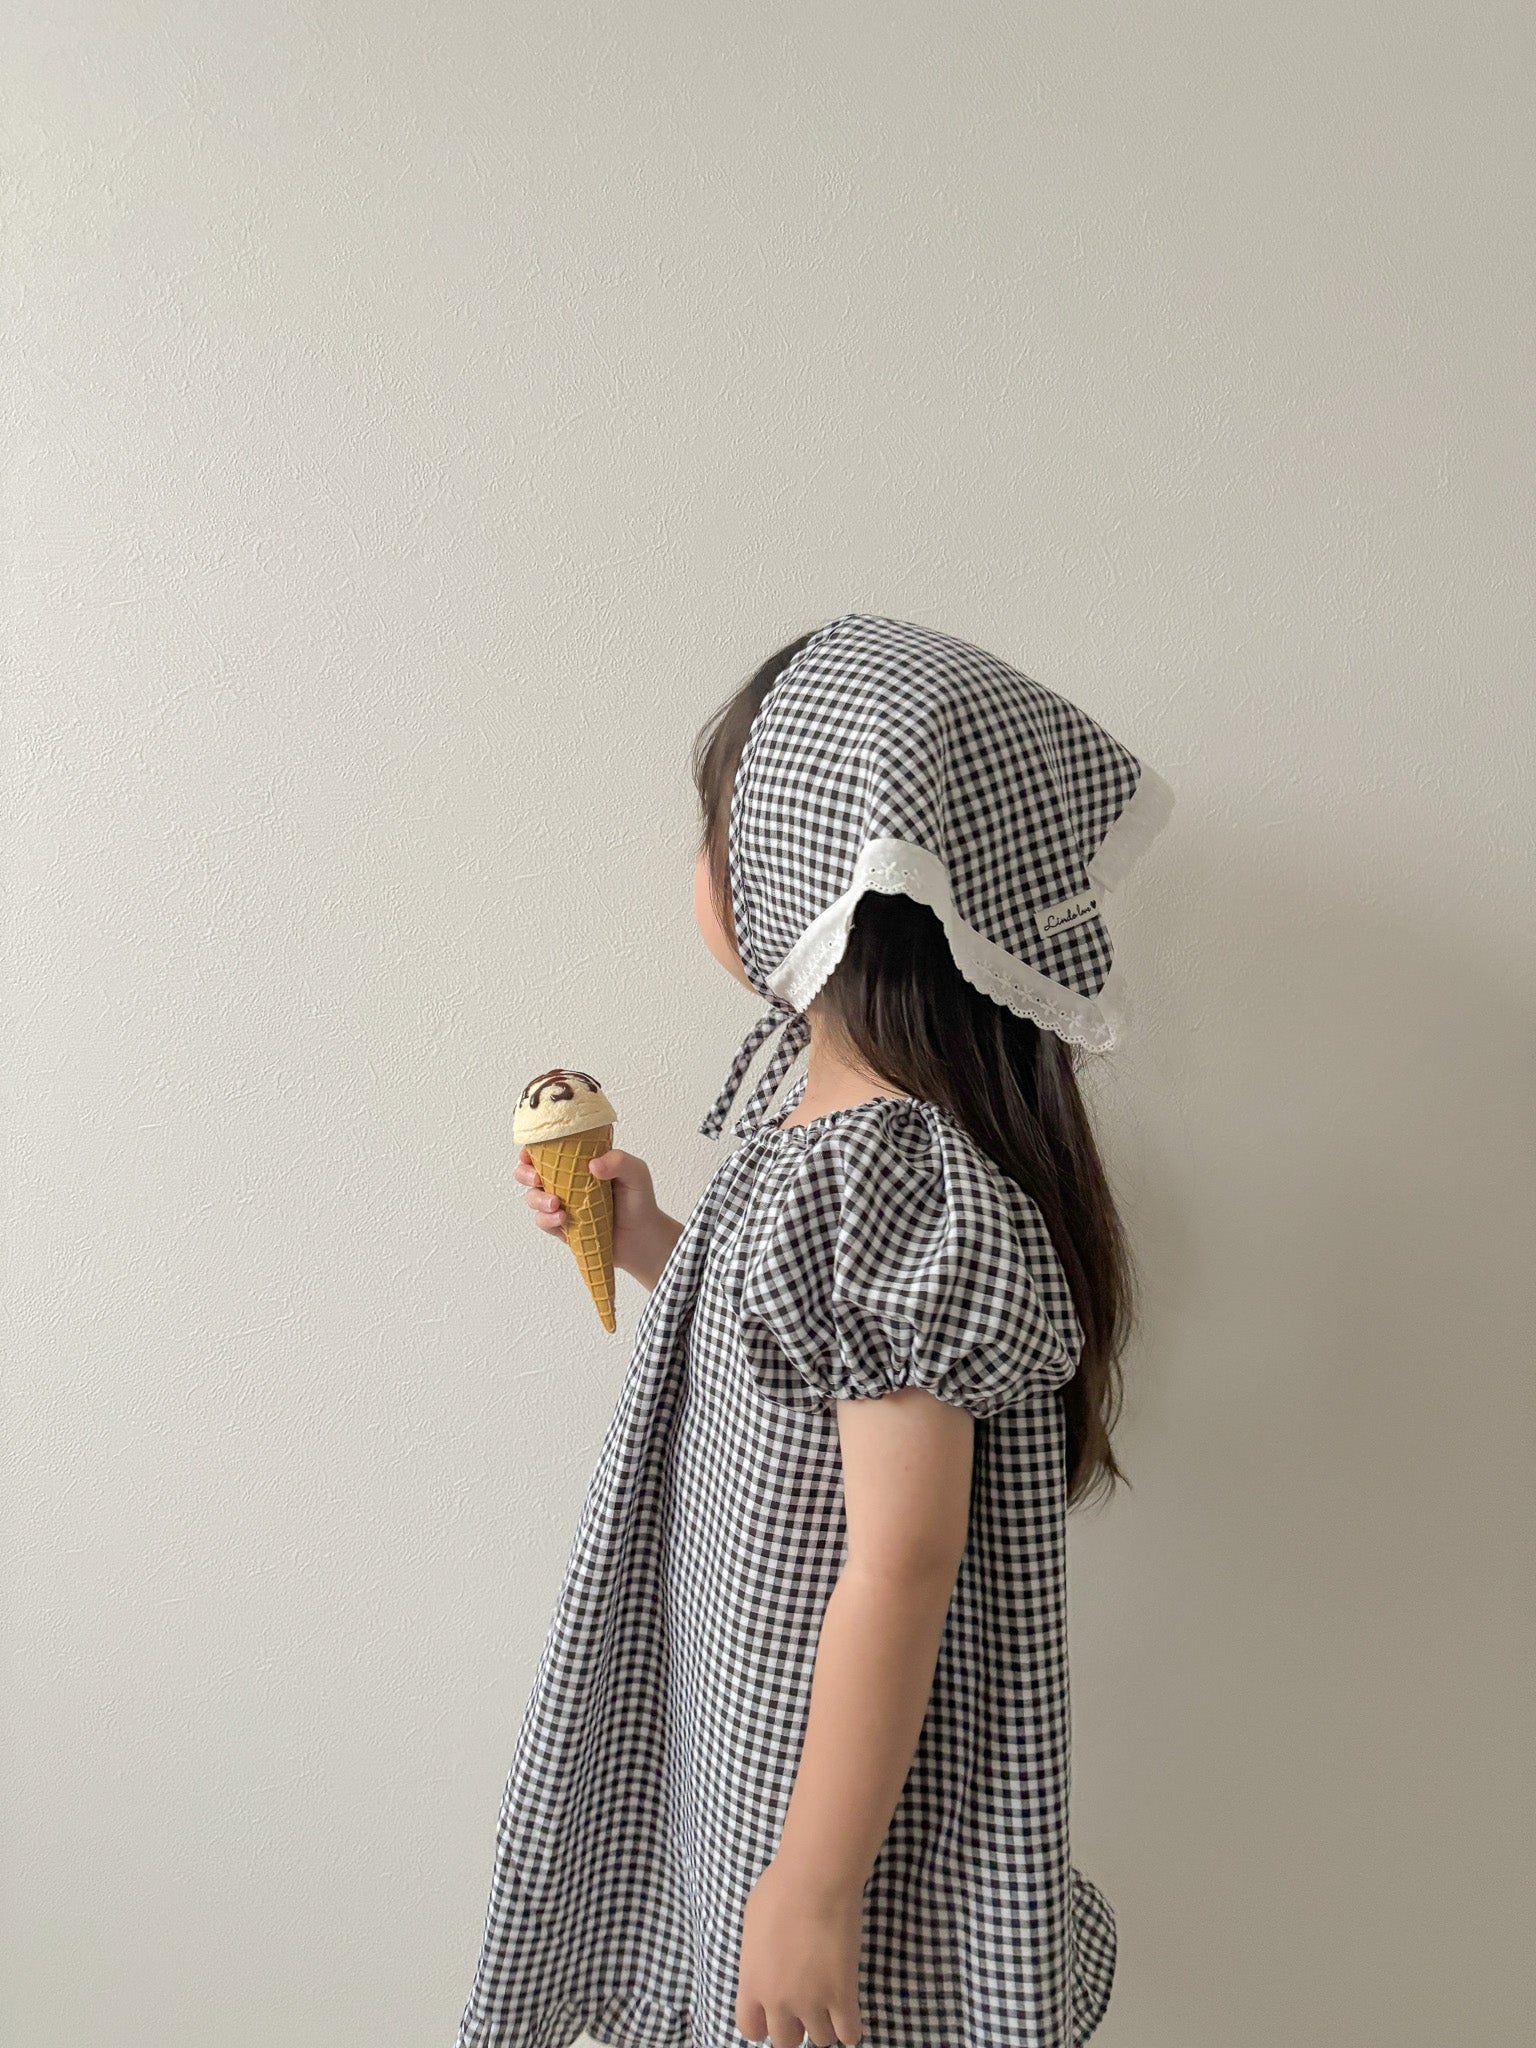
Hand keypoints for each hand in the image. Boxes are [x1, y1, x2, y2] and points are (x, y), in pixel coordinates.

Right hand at [515, 1144, 683, 1290]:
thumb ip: (619, 1161)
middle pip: (530, 1173)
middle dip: (524, 1173)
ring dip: (537, 1199)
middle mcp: (566, 1183)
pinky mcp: (562, 1228)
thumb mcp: (636, 1173)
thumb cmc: (640, 1202)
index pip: (548, 1151)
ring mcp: (563, 1206)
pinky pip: (544, 1222)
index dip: (532, 1149)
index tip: (529, 1152)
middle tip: (535, 1178)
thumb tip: (592, 1165)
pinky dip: (547, 1220)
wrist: (643, 1239)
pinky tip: (562, 1219)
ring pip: (533, 1199)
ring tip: (556, 1204)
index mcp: (579, 1163)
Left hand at [735, 1857, 864, 2047]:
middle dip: (796, 2027)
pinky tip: (848, 2009)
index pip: (751, 2029)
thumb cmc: (780, 1889)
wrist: (814, 1879)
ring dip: (825, 2025)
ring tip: (830, 2004)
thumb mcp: (753, 1924)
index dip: (764, 2023)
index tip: (774, 2011)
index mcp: (752, 1983)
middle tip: (806, 2005)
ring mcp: (811, 2002)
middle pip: (786, 2042)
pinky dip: (849, 2027)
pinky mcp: (842, 1996)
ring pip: (820, 2040)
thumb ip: (758, 1957)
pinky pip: (849, 2035)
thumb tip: (766, 1964)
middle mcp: (778, 2001)